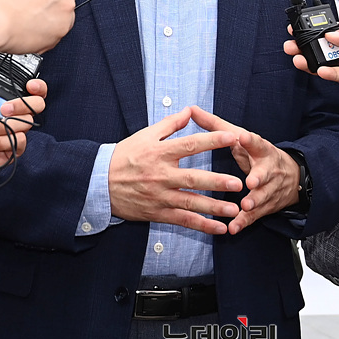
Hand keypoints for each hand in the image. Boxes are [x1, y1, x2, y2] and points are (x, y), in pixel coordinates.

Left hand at [0, 77, 45, 183]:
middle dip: (22, 105)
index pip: (33, 91)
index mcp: (6, 100)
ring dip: (7, 126)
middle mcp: (14, 115)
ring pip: (27, 123)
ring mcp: (15, 132)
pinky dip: (4, 141)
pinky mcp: (12, 149)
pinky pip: (20, 142)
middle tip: (3, 109)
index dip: (38, 87)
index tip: (29, 85)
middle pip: (38, 105)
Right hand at [108, 107, 243, 233]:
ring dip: (214, 208)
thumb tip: (190, 110)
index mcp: (160, 153)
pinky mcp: (157, 213)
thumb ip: (170, 124)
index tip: (232, 137)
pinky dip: (201, 225)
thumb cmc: (124, 156)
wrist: (99, 182)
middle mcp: (161, 175)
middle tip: (238, 183)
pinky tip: (219, 228)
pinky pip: (182, 220)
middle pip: (193, 178)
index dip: (212, 141)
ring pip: (190, 203)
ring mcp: (160, 196)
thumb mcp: (144, 135)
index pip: (190, 145)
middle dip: (217, 182)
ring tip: (234, 209)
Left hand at [189, 106, 300, 233]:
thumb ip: (216, 126)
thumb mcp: (241, 137)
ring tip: (245, 206)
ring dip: (254, 202)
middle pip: (265, 173)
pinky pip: (255, 216)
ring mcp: (268, 189)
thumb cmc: (256, 153)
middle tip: (251, 182)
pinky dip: (245, 222)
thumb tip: (192, 109)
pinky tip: (234, 227)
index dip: (250, 140)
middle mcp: (268, 169)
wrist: (290, 175)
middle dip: (259, 178)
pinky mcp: (265, 205)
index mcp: (261, 149)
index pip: (256, 142)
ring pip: (262, 196)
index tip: (242, 137)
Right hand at [283, 20, 338, 93]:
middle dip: (302, 47)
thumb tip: (330, 35)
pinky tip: (321, 70)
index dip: (309, 30)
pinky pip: (337, 77)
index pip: (324, 31)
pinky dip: (328, 74)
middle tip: (290, 45)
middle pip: (318, 49)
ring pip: (323, 64)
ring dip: (309, 62)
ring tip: (299, 58)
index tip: (295, 27)